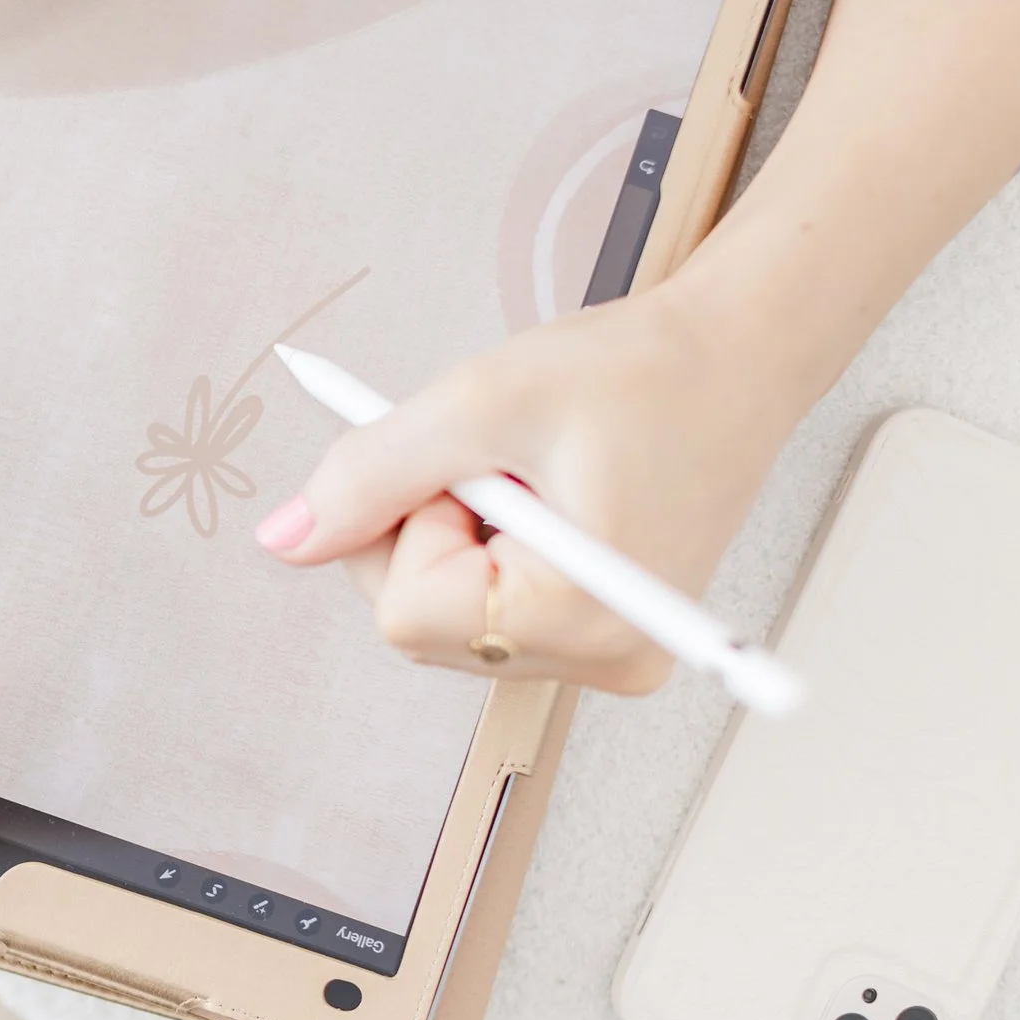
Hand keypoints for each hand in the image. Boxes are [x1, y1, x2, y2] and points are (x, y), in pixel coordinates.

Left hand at [255, 275, 818, 694]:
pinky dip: (487, 546)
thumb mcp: (478, 403)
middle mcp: (602, 662)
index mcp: (584, 618)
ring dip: (457, 534)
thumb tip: (281, 541)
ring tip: (536, 473)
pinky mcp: (602, 638)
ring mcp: (605, 658)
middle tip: (500, 459)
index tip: (473, 460)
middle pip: (417, 622)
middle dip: (426, 528)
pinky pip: (486, 608)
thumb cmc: (636, 371)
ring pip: (444, 615)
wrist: (738, 358)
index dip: (411, 520)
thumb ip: (369, 474)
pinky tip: (543, 497)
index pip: (405, 610)